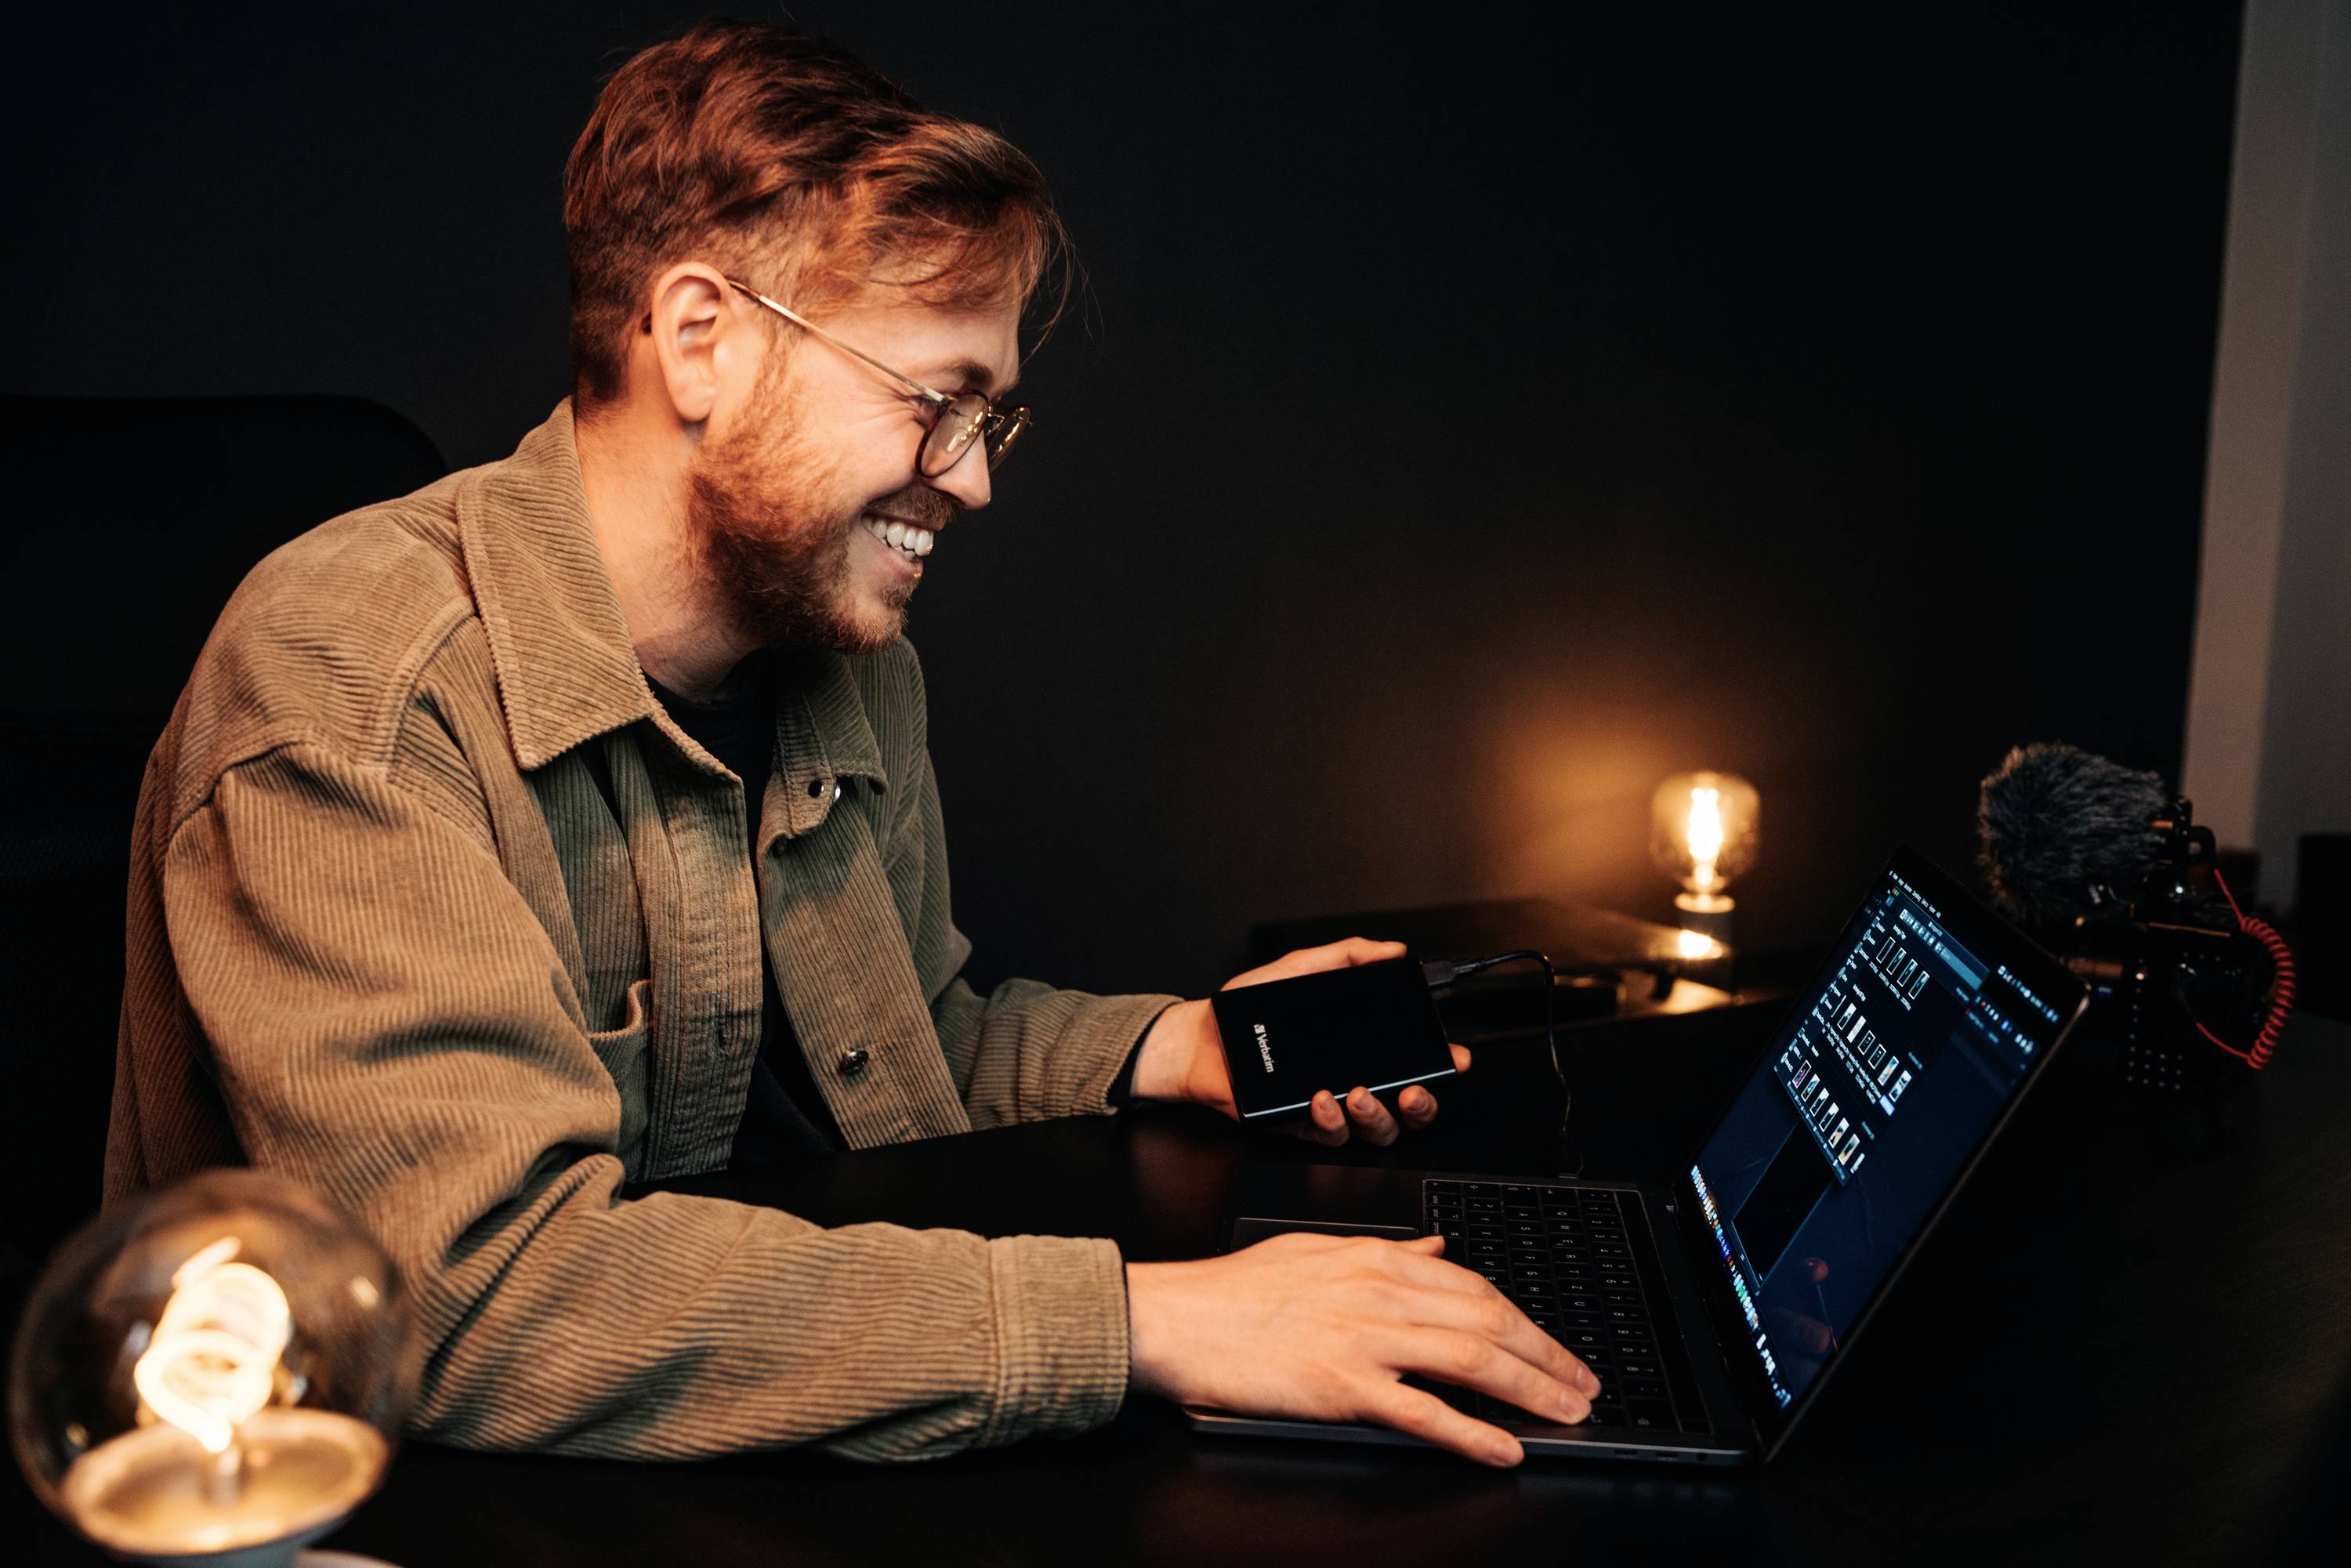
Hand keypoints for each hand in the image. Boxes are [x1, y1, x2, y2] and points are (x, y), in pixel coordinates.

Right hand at [1126, 1231, 1598, 1464]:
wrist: (1175, 1319)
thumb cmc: (1234, 1292)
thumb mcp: (1317, 1249)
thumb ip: (1386, 1250)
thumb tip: (1440, 1248)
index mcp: (1373, 1257)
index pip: (1473, 1283)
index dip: (1525, 1317)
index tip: (1554, 1344)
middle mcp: (1376, 1291)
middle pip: (1488, 1320)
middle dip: (1548, 1355)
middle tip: (1584, 1384)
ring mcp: (1361, 1338)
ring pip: (1471, 1359)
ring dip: (1531, 1390)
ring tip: (1567, 1413)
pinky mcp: (1341, 1385)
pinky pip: (1422, 1410)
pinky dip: (1472, 1432)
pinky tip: (1504, 1447)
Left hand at [1131, 937, 1472, 1145]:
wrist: (1202, 1037)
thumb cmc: (1249, 1009)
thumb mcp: (1304, 970)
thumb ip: (1349, 956)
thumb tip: (1393, 950)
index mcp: (1361, 1048)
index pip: (1413, 1063)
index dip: (1441, 1066)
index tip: (1454, 1058)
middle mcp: (1353, 1081)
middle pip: (1406, 1110)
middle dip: (1421, 1105)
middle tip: (1413, 1090)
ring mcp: (1330, 1109)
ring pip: (1375, 1131)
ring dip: (1376, 1114)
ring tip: (1358, 1091)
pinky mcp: (1302, 1127)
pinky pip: (1331, 1137)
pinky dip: (1332, 1122)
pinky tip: (1322, 1100)